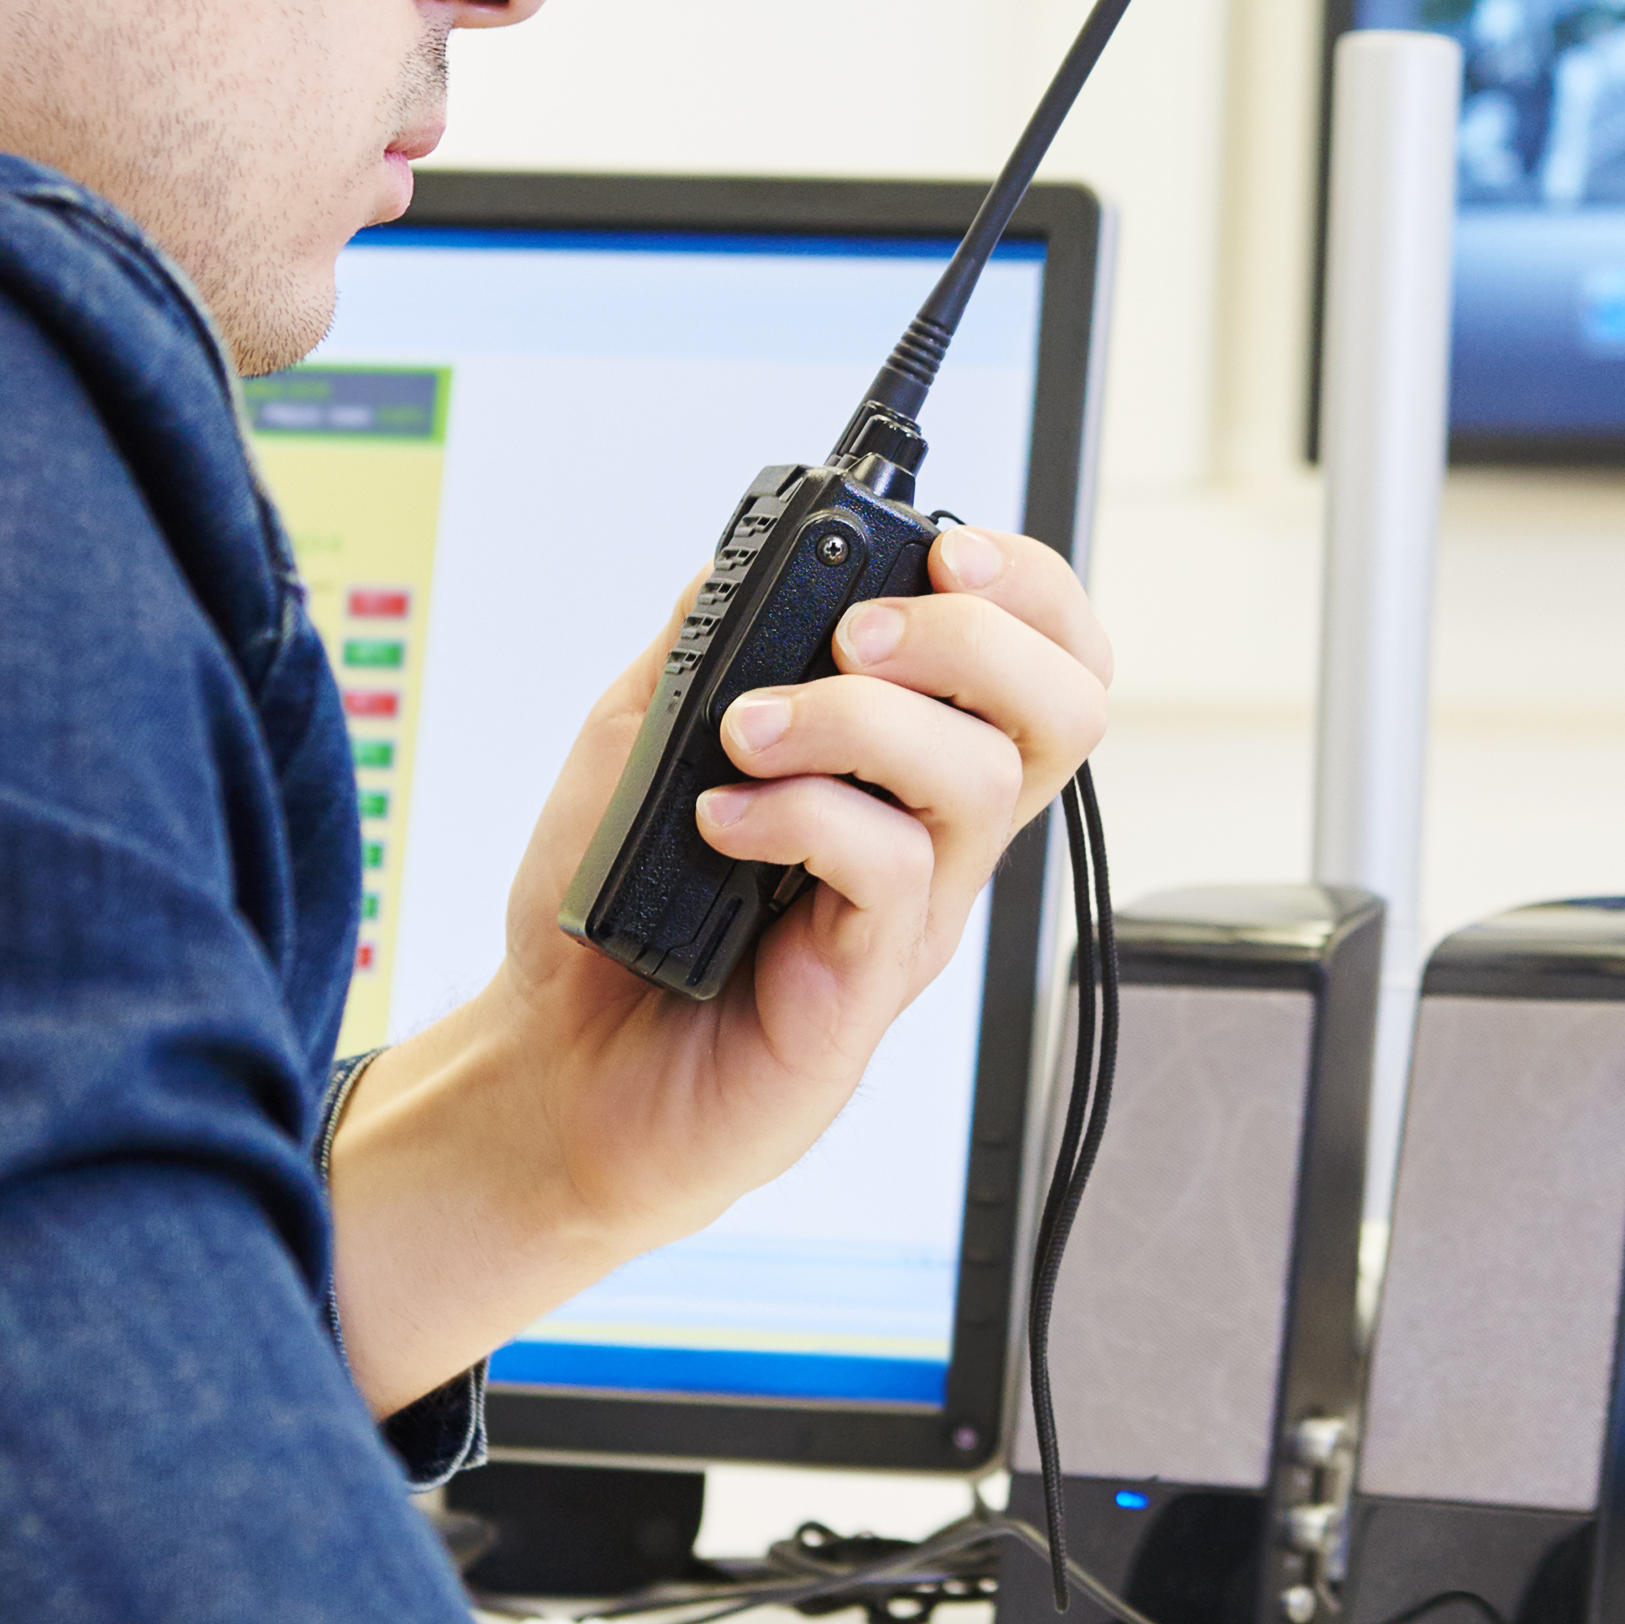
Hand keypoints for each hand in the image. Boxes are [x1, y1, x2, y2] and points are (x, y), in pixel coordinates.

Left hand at [315, 523, 1114, 1405]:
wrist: (558, 1072)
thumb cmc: (614, 920)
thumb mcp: (642, 739)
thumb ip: (706, 644)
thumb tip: (747, 553)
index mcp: (905, 766)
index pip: (1044, 656)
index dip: (1030, 588)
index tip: (945, 551)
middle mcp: (933, 834)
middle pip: (1066, 707)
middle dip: (973, 635)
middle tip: (855, 637)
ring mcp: (911, 911)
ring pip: (976, 776)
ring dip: (859, 718)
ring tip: (748, 734)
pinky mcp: (867, 985)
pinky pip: (889, 869)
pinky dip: (801, 814)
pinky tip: (719, 820)